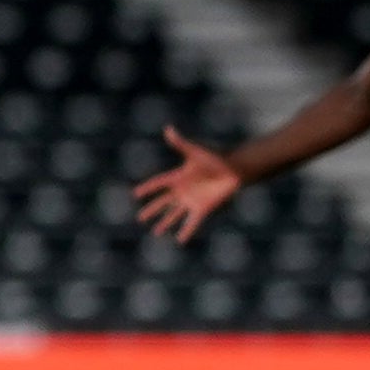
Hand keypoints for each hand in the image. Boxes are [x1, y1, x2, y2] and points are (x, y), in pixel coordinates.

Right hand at [130, 126, 244, 243]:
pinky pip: (192, 223)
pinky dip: (186, 232)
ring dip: (165, 223)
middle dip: (152, 210)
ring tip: (156, 232)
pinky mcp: (203, 209)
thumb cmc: (215, 158)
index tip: (135, 194)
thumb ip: (180, 143)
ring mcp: (192, 201)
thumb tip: (168, 129)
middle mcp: (183, 191)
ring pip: (174, 215)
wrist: (233, 170)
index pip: (158, 183)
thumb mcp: (195, 151)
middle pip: (163, 203)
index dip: (147, 189)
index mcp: (178, 176)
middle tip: (140, 218)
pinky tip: (179, 240)